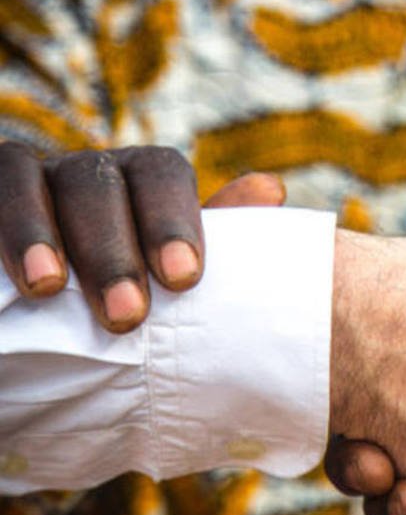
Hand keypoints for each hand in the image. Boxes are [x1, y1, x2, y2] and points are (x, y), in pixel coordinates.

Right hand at [0, 141, 283, 332]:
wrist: (48, 341)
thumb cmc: (124, 304)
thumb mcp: (167, 279)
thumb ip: (218, 241)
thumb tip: (270, 190)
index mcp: (138, 183)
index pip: (162, 174)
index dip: (173, 219)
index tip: (183, 280)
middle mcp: (79, 172)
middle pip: (95, 183)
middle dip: (111, 247)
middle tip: (127, 316)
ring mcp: (21, 183)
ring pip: (20, 178)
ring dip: (34, 230)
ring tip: (45, 289)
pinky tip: (2, 275)